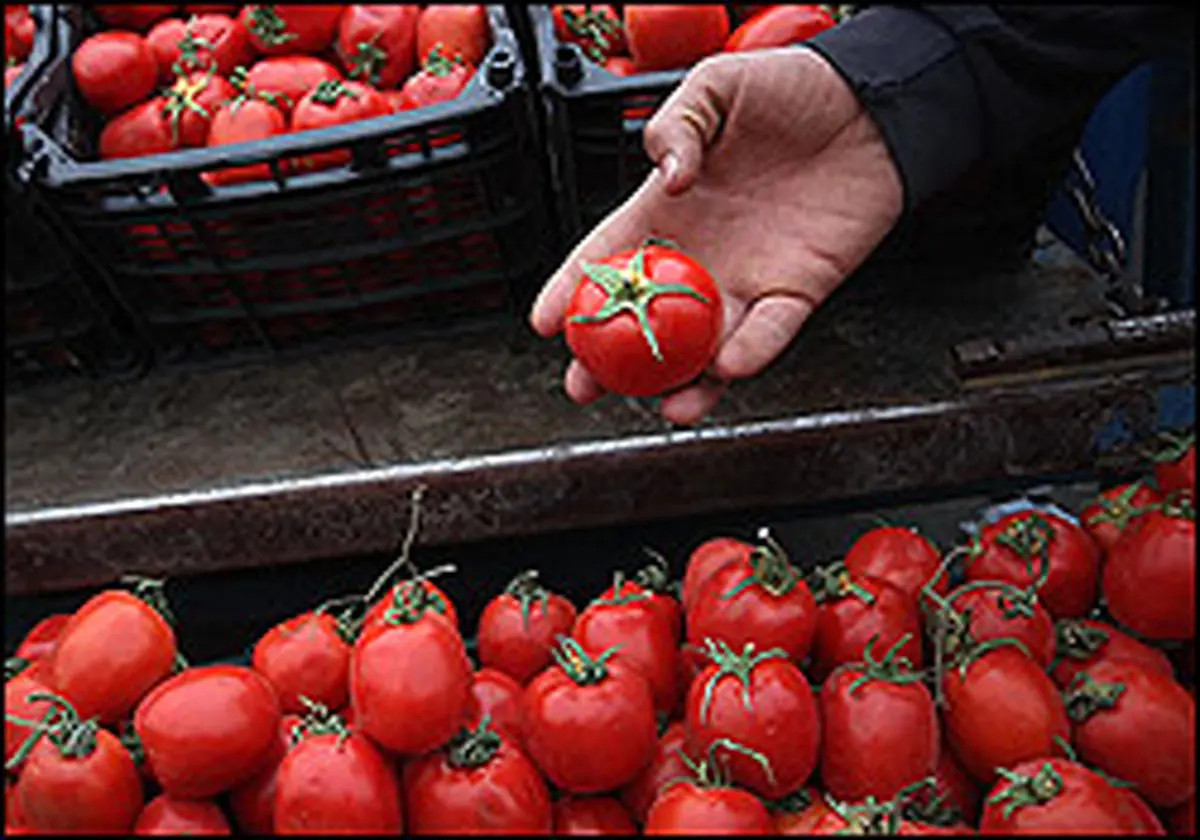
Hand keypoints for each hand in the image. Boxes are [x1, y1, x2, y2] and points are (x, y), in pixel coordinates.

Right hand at [530, 47, 904, 424]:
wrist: (873, 104)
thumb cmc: (793, 88)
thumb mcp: (717, 84)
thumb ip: (678, 124)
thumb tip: (669, 180)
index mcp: (666, 209)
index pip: (605, 257)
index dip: (572, 291)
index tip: (546, 322)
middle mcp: (700, 254)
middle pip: (644, 320)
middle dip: (613, 360)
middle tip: (586, 386)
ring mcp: (746, 279)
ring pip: (704, 346)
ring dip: (683, 381)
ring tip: (665, 403)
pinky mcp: (796, 292)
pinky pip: (770, 333)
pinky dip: (751, 353)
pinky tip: (728, 366)